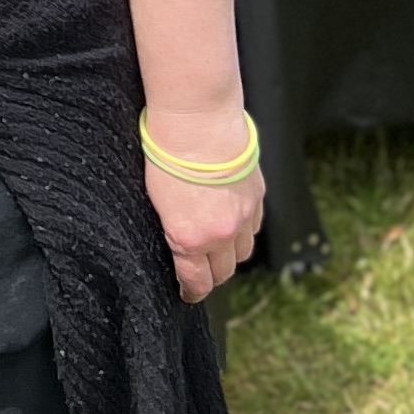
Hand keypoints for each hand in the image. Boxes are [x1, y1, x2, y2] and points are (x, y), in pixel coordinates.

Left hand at [141, 103, 263, 301]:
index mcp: (189, 238)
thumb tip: (179, 242)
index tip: (187, 293)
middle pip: (224, 272)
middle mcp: (221, 233)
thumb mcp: (155, 200)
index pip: (197, 282)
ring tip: (216, 245)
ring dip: (231, 253)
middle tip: (200, 270)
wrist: (197, 120)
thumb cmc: (165, 154)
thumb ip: (173, 228)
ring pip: (243, 252)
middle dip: (212, 275)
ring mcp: (243, 216)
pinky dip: (244, 229)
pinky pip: (254, 227)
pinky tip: (232, 219)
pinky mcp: (257, 197)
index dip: (192, 292)